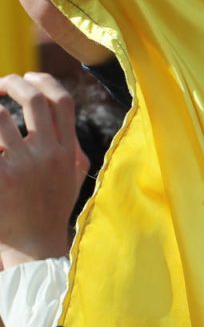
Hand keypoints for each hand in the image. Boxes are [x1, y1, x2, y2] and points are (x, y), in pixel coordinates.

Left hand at [0, 73, 87, 269]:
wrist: (36, 248)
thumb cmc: (50, 211)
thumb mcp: (73, 178)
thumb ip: (71, 149)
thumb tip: (61, 117)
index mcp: (68, 151)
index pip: (62, 102)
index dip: (44, 81)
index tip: (27, 78)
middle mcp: (49, 154)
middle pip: (34, 99)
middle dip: (12, 83)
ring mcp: (22, 166)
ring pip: (1, 116)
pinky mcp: (0, 179)